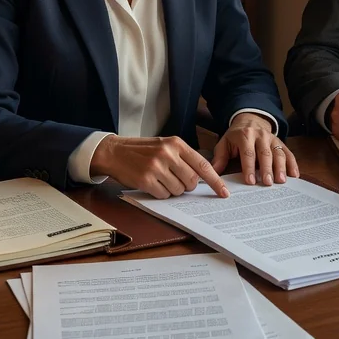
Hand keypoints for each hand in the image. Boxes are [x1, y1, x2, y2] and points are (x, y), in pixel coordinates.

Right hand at [91, 134, 229, 198]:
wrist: (114, 152)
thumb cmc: (142, 150)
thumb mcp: (165, 145)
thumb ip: (182, 157)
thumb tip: (201, 177)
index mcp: (176, 143)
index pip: (202, 165)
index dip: (215, 181)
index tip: (224, 192)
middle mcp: (168, 153)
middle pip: (191, 180)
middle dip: (187, 186)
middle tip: (175, 180)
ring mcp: (156, 166)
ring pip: (178, 190)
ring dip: (172, 190)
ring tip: (160, 179)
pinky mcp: (146, 179)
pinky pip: (164, 195)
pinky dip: (161, 193)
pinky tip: (152, 184)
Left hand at [211, 113, 298, 185]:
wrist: (249, 119)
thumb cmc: (236, 136)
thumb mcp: (224, 143)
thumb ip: (219, 158)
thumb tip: (212, 174)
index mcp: (245, 136)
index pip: (248, 153)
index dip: (249, 167)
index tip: (250, 181)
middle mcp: (260, 136)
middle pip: (265, 153)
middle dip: (266, 168)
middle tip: (267, 183)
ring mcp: (272, 138)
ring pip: (278, 152)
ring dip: (281, 167)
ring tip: (281, 181)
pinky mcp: (280, 142)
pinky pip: (288, 152)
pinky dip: (292, 163)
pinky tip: (295, 175)